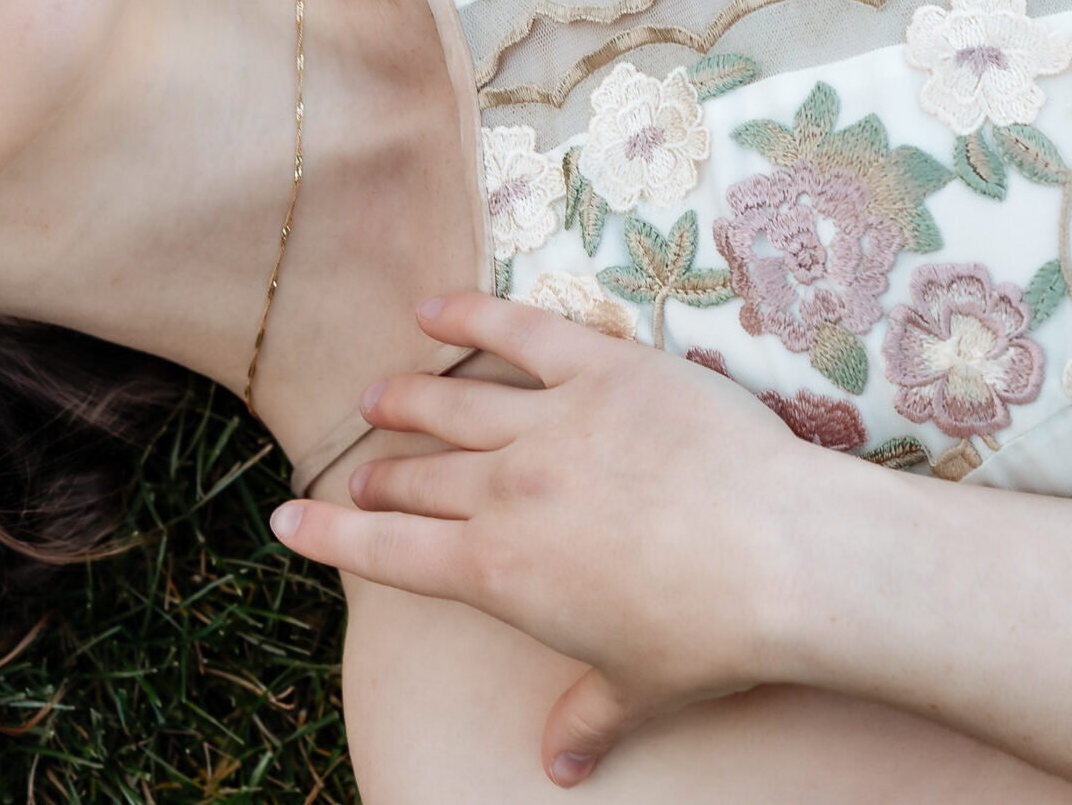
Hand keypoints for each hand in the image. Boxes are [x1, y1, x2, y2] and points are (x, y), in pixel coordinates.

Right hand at [269, 292, 829, 787]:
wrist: (786, 558)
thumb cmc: (715, 636)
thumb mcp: (640, 689)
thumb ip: (587, 718)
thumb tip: (559, 766)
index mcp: (499, 571)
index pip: (387, 554)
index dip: (328, 536)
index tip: (285, 520)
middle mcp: (506, 491)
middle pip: (416, 477)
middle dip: (378, 477)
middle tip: (363, 475)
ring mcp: (550, 422)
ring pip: (452, 403)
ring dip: (406, 398)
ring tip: (379, 395)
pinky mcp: (602, 368)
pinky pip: (521, 332)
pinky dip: (469, 318)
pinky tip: (433, 312)